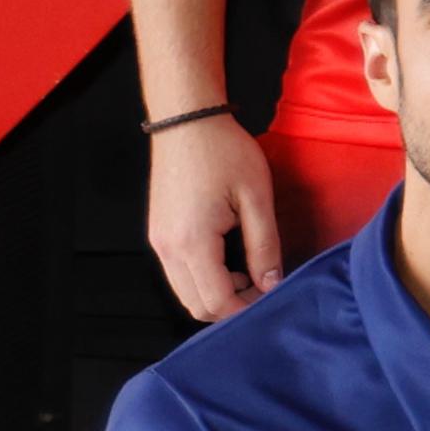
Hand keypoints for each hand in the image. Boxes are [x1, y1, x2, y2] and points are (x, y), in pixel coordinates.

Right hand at [147, 111, 282, 322]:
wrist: (187, 122)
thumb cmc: (225, 153)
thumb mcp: (257, 199)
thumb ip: (265, 247)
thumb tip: (272, 284)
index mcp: (192, 242)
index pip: (216, 302)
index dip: (247, 308)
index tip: (272, 295)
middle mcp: (167, 248)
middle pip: (196, 306)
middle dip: (231, 305)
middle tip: (262, 285)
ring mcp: (157, 242)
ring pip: (185, 293)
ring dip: (216, 293)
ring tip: (248, 270)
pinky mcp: (157, 233)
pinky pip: (178, 273)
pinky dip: (202, 278)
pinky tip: (228, 259)